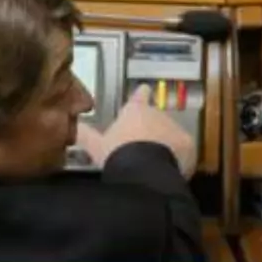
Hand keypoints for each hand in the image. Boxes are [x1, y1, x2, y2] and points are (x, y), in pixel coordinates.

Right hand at [75, 86, 198, 178]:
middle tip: (142, 149)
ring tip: (156, 163)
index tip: (145, 90)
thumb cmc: (116, 155)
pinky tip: (168, 171)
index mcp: (135, 111)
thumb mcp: (96, 146)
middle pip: (156, 120)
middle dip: (152, 131)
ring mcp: (175, 128)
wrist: (142, 171)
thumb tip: (73, 126)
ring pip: (172, 135)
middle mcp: (157, 114)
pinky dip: (179, 158)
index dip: (141, 95)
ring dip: (166, 145)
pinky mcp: (189, 145)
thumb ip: (85, 135)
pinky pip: (184, 151)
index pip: (139, 97)